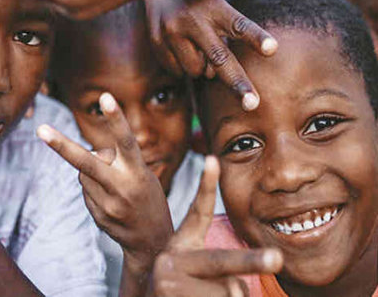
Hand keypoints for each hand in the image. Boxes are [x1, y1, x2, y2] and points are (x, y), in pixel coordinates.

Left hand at [38, 92, 172, 271]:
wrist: (153, 243)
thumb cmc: (149, 198)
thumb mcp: (144, 175)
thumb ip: (119, 162)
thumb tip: (90, 155)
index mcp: (138, 172)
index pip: (126, 140)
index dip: (116, 118)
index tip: (106, 96)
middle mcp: (121, 187)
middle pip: (86, 162)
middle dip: (61, 145)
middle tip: (40, 129)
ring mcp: (106, 204)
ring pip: (83, 173)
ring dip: (93, 170)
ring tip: (114, 185)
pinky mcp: (97, 216)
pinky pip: (85, 190)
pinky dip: (94, 188)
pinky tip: (111, 199)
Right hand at [145, 0, 277, 110]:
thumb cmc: (199, 1)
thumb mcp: (217, 5)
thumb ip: (226, 32)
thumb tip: (221, 73)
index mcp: (215, 7)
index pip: (240, 25)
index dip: (257, 38)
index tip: (273, 49)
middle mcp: (194, 19)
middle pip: (220, 58)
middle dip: (238, 83)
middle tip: (252, 104)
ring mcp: (172, 31)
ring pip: (197, 70)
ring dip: (203, 68)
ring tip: (198, 47)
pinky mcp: (157, 41)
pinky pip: (178, 71)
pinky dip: (183, 66)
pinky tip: (180, 46)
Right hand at [153, 156, 282, 296]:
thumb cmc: (183, 291)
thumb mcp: (196, 273)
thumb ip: (218, 270)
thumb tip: (238, 289)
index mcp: (181, 244)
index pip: (197, 212)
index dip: (206, 185)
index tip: (213, 160)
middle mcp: (170, 258)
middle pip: (220, 260)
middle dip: (251, 261)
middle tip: (276, 259)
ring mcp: (168, 281)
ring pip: (229, 291)